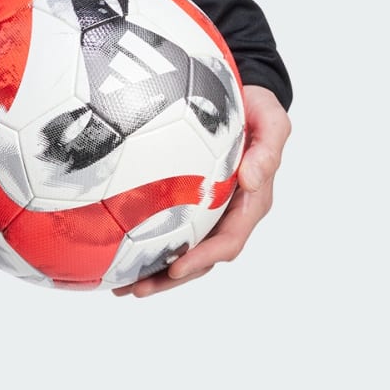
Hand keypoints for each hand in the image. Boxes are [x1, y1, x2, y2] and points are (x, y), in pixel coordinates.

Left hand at [114, 85, 289, 298]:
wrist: (239, 102)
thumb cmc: (255, 110)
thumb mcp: (270, 119)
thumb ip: (268, 147)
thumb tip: (253, 179)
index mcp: (251, 204)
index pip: (228, 241)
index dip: (203, 259)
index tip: (176, 267)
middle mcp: (229, 217)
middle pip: (201, 260)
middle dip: (169, 279)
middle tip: (136, 288)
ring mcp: (208, 217)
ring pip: (183, 256)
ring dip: (154, 275)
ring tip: (122, 287)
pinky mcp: (188, 210)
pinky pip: (168, 236)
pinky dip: (145, 252)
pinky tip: (119, 260)